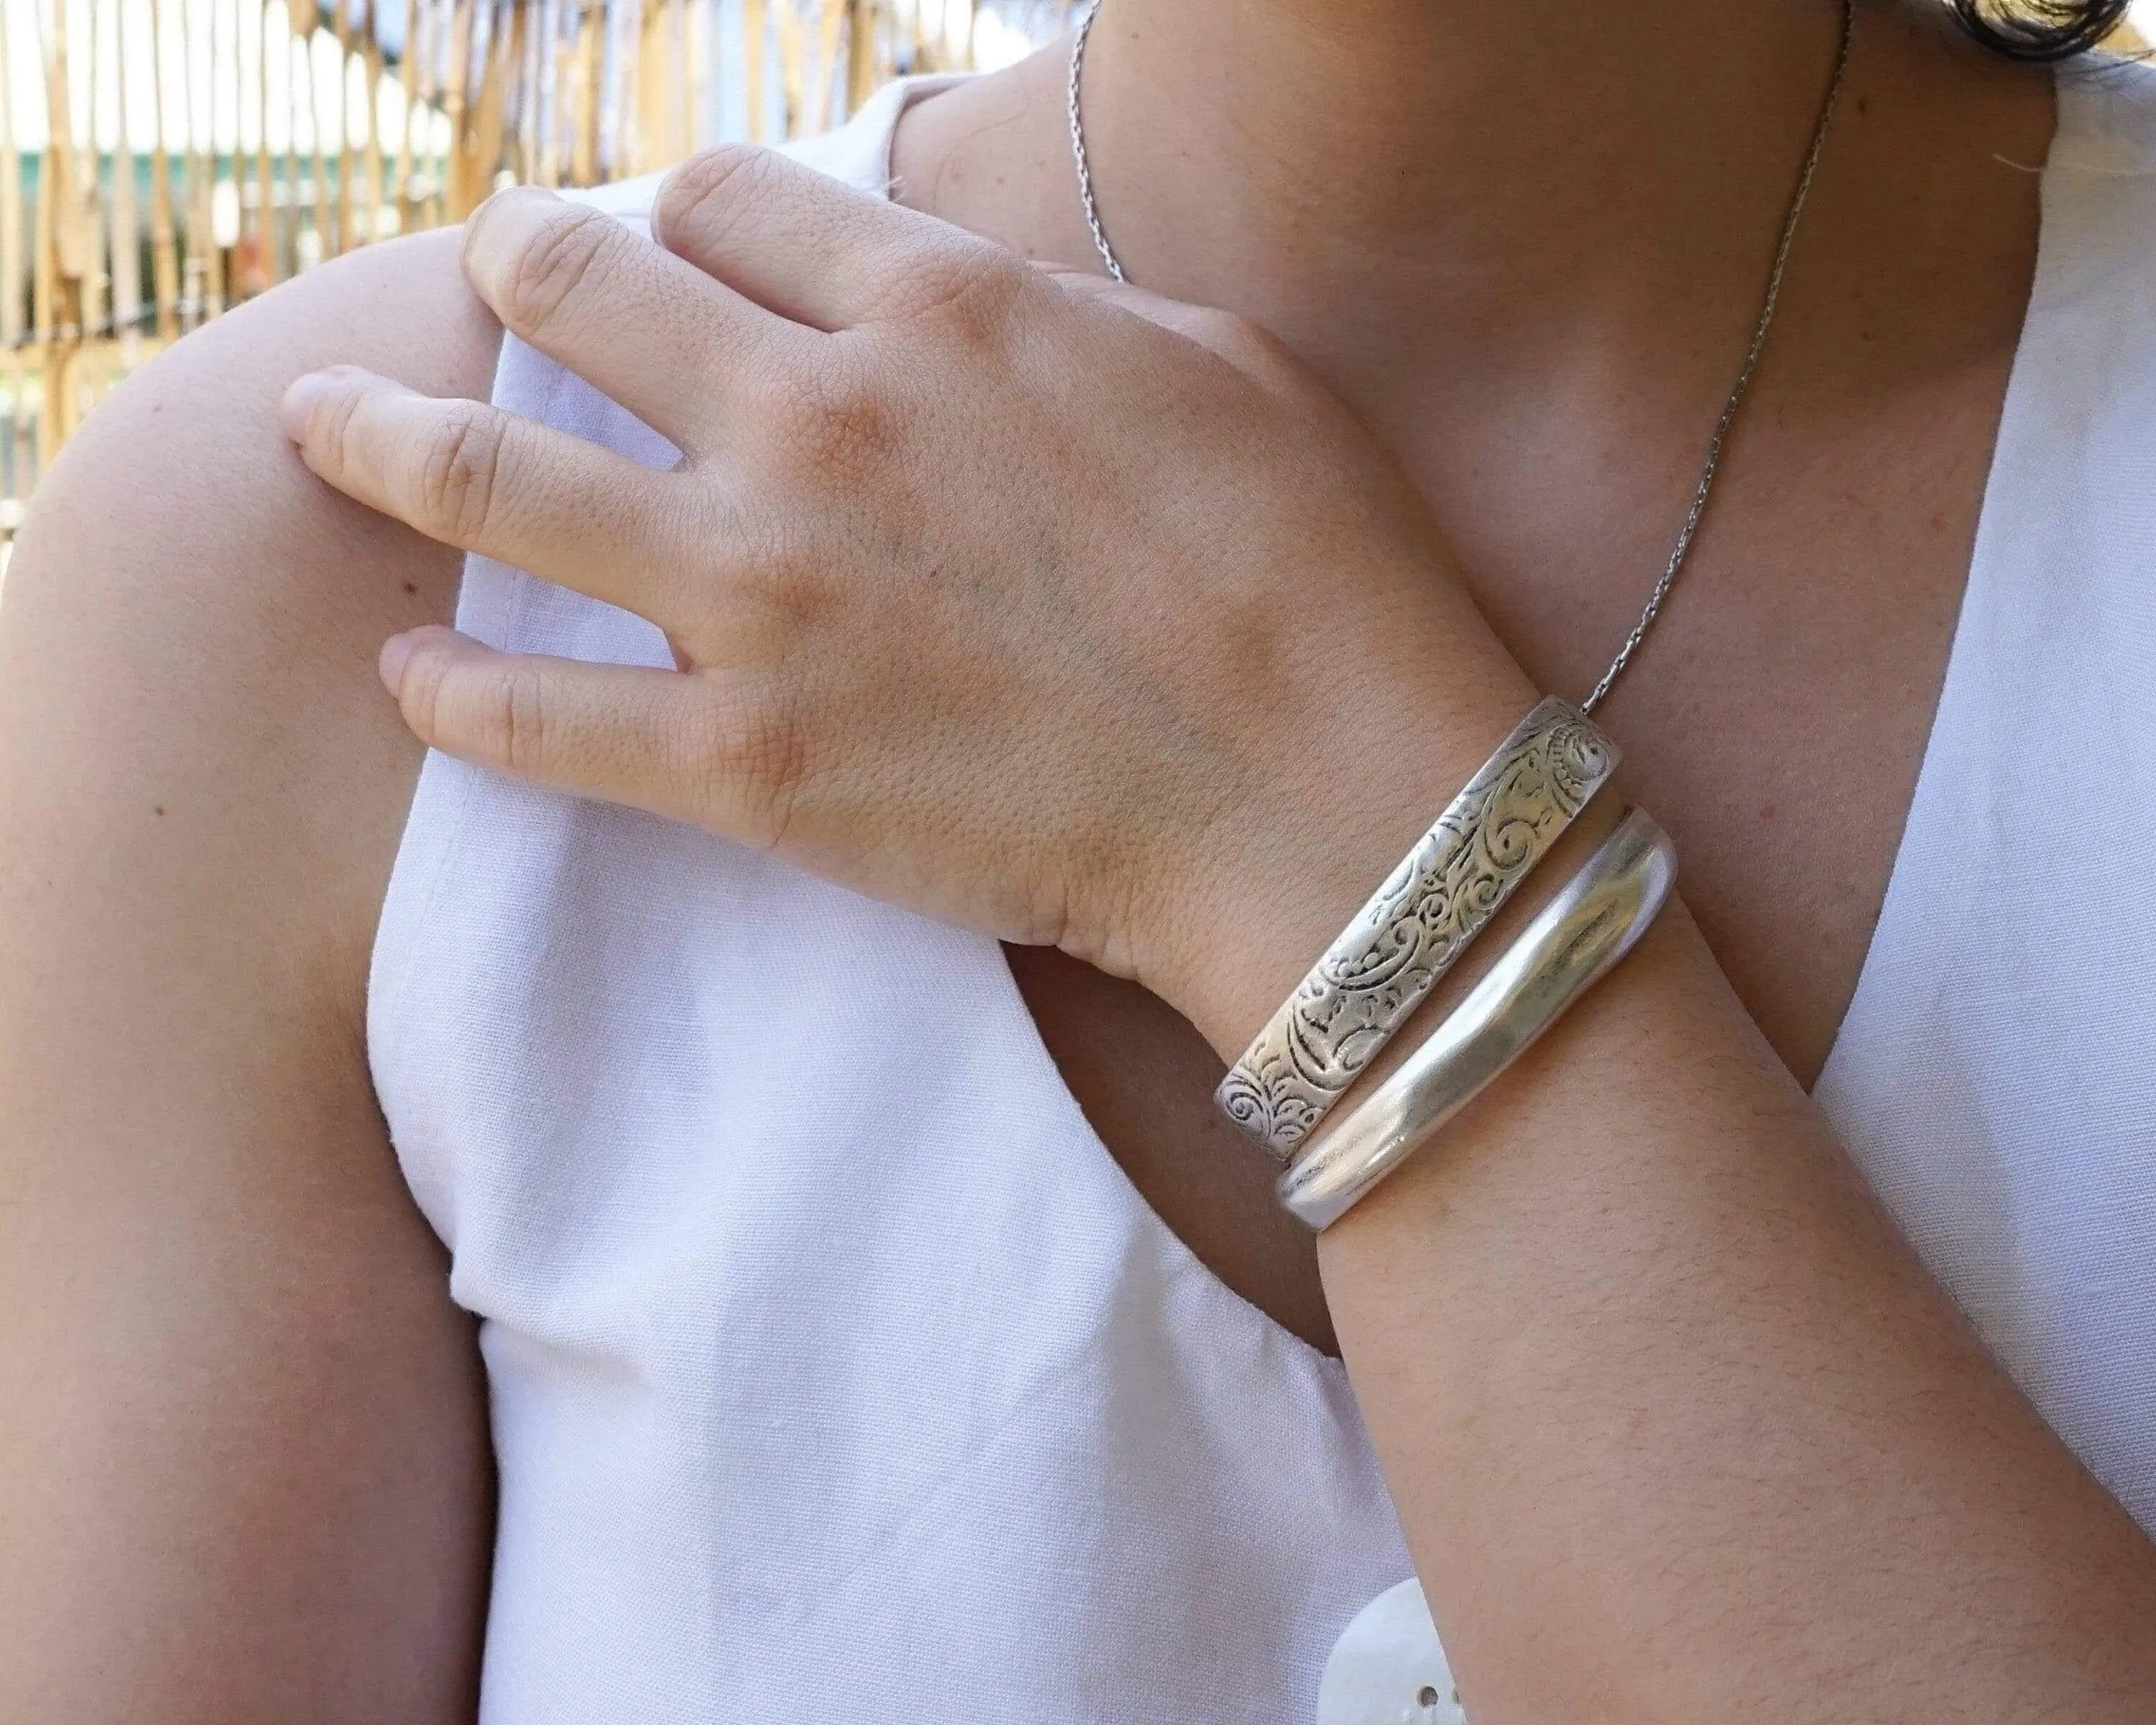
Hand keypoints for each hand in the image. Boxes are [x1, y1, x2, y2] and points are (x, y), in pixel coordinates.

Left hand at [278, 147, 1537, 1051]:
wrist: (1329, 807)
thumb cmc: (1317, 574)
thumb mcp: (1208, 363)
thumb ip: (1049, 312)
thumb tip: (970, 298)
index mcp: (937, 308)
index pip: (725, 202)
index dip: (682, 216)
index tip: (671, 252)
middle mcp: (820, 420)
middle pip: (579, 291)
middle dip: (511, 267)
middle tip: (483, 282)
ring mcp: (768, 594)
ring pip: (498, 474)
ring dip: (385, 435)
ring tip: (319, 427)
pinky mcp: (750, 764)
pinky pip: (535, 714)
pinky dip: (451, 689)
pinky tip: (406, 673)